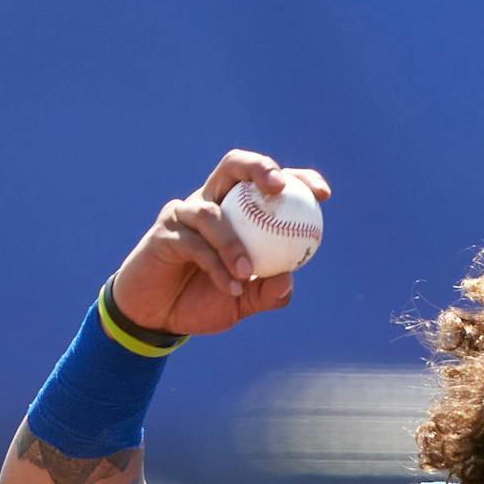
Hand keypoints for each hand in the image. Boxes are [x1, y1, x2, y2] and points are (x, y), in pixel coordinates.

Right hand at [108, 150, 332, 336]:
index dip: (297, 179)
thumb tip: (289, 279)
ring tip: (247, 273)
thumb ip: (268, 292)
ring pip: (212, 212)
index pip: (267, 183)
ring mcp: (184, 213)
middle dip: (259, 167)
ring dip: (233, 243)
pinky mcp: (164, 231)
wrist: (160, 317)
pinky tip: (230, 287)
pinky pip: (194, 243)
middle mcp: (210, 202)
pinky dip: (215, 266)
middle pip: (233, 166)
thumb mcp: (245, 301)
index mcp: (237, 210)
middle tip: (279, 188)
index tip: (323, 195)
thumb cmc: (205, 300)